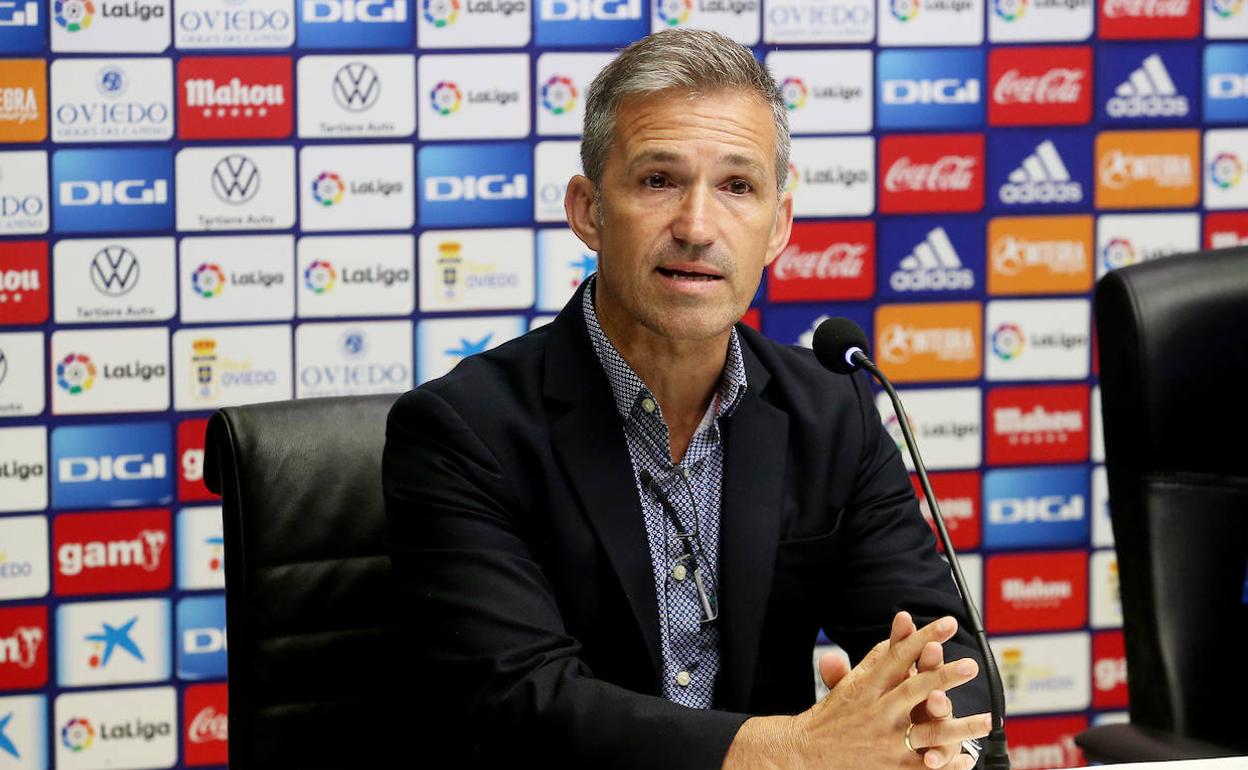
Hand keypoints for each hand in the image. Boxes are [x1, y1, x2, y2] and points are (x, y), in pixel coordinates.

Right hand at [797, 615, 989, 768]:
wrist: (806, 752)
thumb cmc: (832, 714)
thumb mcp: (850, 682)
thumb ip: (878, 657)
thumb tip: (901, 628)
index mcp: (867, 686)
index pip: (899, 656)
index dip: (924, 638)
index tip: (949, 623)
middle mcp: (877, 711)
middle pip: (915, 690)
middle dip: (944, 677)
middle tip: (970, 665)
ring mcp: (885, 741)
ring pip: (928, 733)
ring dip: (959, 727)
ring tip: (986, 720)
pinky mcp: (891, 766)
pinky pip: (923, 767)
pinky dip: (945, 764)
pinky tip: (966, 760)